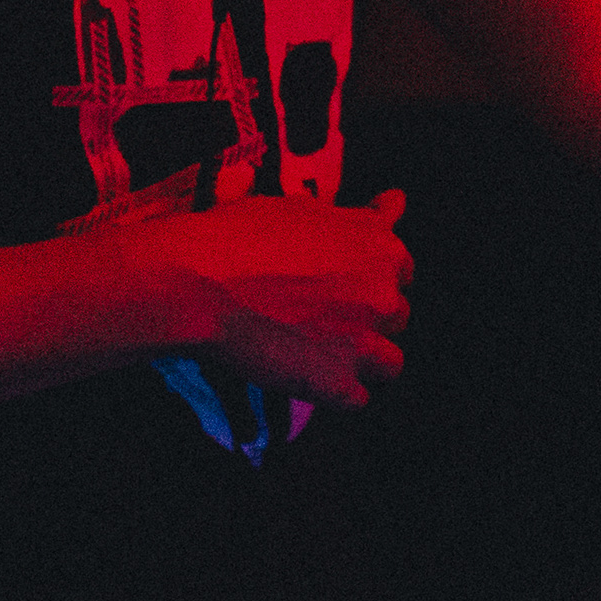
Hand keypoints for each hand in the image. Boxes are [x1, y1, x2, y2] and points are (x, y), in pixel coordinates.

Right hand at [83, 183, 413, 409]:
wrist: (199, 280)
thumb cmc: (242, 237)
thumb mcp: (305, 209)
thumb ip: (358, 216)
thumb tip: (396, 201)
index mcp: (381, 246)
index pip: (401, 268)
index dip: (370, 277)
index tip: (341, 282)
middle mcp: (384, 293)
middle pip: (396, 315)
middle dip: (366, 317)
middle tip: (319, 315)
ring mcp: (365, 341)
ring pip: (388, 362)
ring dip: (361, 360)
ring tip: (318, 351)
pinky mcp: (339, 383)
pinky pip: (357, 398)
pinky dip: (333, 392)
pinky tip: (305, 376)